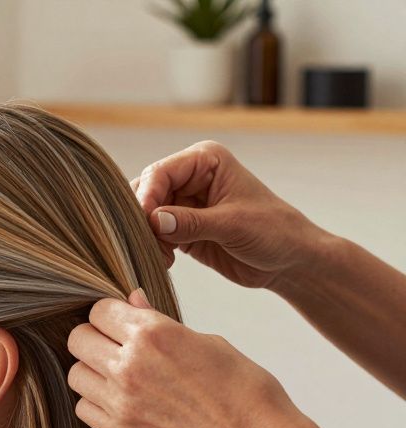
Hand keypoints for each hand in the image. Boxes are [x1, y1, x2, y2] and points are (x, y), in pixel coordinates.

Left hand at [65, 288, 305, 427]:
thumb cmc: (243, 390)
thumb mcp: (207, 342)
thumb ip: (159, 322)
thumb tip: (132, 300)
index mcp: (153, 333)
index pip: (98, 310)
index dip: (109, 315)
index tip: (120, 323)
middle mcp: (130, 365)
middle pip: (78, 339)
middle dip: (93, 338)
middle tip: (113, 347)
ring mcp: (121, 402)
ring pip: (76, 374)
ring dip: (92, 372)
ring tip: (117, 376)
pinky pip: (83, 408)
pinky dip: (95, 403)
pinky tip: (119, 402)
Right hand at [130, 140, 332, 289]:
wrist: (289, 260)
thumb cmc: (274, 232)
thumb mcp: (233, 225)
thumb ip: (191, 222)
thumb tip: (153, 220)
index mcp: (205, 161)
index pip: (160, 172)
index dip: (147, 196)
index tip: (145, 223)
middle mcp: (190, 177)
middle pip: (147, 191)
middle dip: (143, 218)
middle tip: (149, 243)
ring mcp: (184, 203)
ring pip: (145, 214)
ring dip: (146, 236)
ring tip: (160, 256)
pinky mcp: (180, 228)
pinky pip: (153, 234)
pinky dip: (152, 248)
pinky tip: (165, 261)